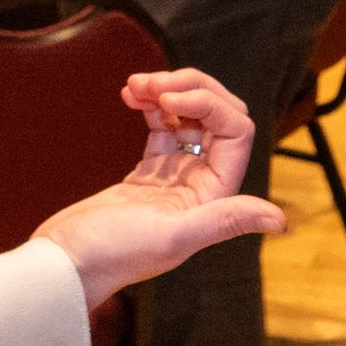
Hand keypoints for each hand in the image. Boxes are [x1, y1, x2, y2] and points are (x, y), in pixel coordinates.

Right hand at [34, 69, 281, 309]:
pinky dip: (150, 106)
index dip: (210, 104)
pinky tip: (129, 96)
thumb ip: (224, 222)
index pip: (236, 132)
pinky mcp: (148, 172)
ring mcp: (175, 177)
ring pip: (189, 117)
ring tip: (135, 85)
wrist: (65, 263)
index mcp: (214, 198)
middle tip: (153, 82)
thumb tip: (279, 220)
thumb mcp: (171, 237)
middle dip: (191, 89)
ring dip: (167, 92)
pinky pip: (162, 127)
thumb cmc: (112, 254)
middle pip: (218, 117)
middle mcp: (201, 186)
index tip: (169, 96)